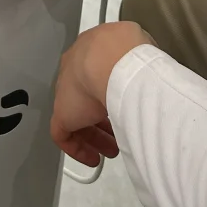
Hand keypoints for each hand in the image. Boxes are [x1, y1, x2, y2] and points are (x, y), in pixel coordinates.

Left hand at [50, 22, 154, 166]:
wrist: (109, 58)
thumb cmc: (125, 52)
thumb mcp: (133, 48)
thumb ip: (134, 60)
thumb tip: (145, 71)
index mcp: (89, 52)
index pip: (94, 76)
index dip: (108, 96)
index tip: (121, 109)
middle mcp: (75, 71)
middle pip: (86, 99)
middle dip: (103, 120)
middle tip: (118, 134)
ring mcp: (66, 92)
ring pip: (77, 118)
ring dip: (95, 136)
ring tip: (112, 150)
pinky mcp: (61, 114)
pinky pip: (64, 135)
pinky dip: (78, 149)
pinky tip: (92, 158)